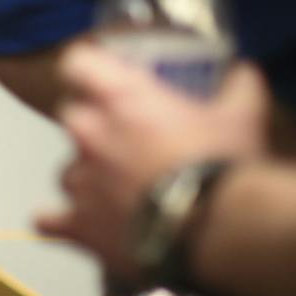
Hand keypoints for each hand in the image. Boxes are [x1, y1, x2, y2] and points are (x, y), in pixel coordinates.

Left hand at [36, 46, 272, 281]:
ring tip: (118, 190)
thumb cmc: (223, 167)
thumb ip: (239, 89)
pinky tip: (72, 224)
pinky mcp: (79, 225)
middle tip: (127, 139)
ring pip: (67, 170)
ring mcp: (80, 181)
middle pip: (73, 116)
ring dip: (87, 176)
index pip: (78, 64)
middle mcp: (89, 133)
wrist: (217, 231)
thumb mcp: (241, 119)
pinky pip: (50, 221)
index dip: (88, 70)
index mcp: (121, 98)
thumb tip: (245, 73)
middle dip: (95, 125)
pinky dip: (60, 222)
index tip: (101, 78)